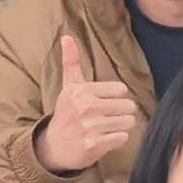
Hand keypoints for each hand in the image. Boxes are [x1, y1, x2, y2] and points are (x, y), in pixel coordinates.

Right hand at [38, 31, 144, 175]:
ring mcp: (91, 127)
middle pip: (128, 106)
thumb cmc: (66, 114)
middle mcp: (86, 107)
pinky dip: (117, 140)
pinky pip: (123, 138)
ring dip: (121, 127)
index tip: (103, 102)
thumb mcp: (69, 86)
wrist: (53, 146)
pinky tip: (104, 139)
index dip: (116, 97)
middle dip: (122, 113)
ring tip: (106, 128)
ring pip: (128, 122)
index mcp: (82, 91)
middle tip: (107, 117)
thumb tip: (66, 36)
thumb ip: (72, 61)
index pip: (121, 89)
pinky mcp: (95, 145)